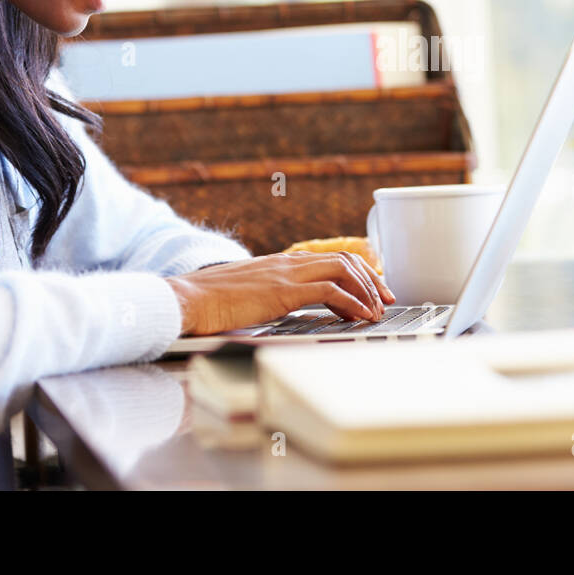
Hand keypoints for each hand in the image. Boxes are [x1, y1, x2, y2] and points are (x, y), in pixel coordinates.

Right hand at [165, 251, 396, 334]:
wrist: (186, 300)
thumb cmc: (210, 303)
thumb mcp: (249, 295)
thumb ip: (270, 295)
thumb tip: (285, 307)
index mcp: (281, 263)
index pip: (330, 259)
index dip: (358, 272)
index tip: (373, 289)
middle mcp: (288, 263)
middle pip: (344, 260)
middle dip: (372, 279)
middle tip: (387, 298)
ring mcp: (286, 274)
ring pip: (343, 271)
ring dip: (367, 290)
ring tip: (378, 310)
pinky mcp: (283, 291)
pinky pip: (330, 291)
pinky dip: (352, 302)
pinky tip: (361, 316)